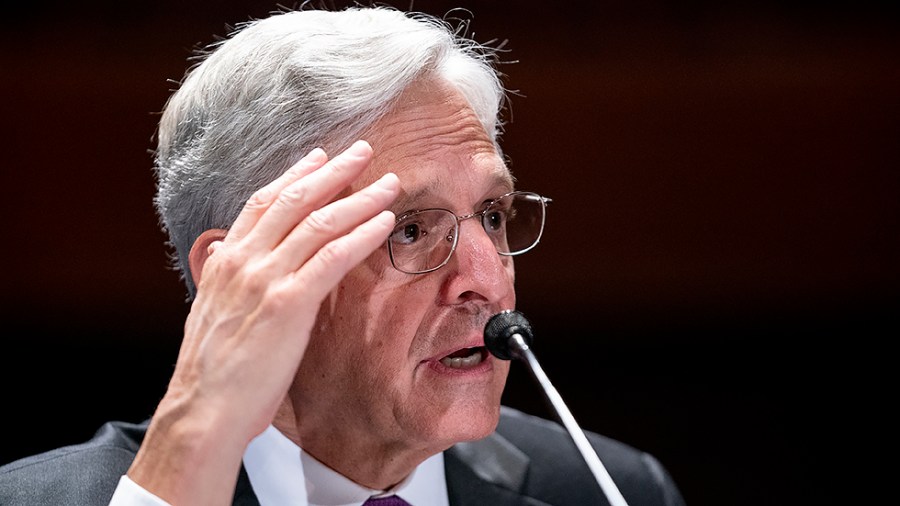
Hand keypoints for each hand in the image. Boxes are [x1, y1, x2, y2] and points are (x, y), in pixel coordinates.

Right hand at [127, 140, 398, 504]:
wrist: (204, 409)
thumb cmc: (213, 370)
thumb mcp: (212, 310)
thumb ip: (225, 277)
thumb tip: (225, 253)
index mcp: (227, 260)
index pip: (263, 202)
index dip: (295, 175)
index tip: (320, 157)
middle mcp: (243, 259)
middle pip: (294, 199)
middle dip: (333, 170)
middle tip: (363, 150)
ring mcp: (265, 278)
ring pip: (319, 222)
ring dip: (359, 197)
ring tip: (389, 182)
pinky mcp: (288, 303)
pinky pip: (332, 257)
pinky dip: (362, 234)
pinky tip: (385, 222)